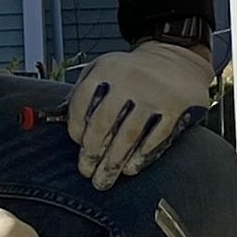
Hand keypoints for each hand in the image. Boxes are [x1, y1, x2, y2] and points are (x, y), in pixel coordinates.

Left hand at [67, 40, 212, 189]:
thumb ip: (83, 89)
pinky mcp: (175, 107)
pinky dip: (141, 156)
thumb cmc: (133, 70)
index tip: (77, 143)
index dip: (76, 127)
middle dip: (91, 152)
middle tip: (86, 170)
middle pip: (103, 123)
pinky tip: (130, 168)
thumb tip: (60, 120)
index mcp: (107, 68)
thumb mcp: (104, 67)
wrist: (176, 58)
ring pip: (128, 135)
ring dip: (113, 162)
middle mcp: (129, 79)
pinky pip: (155, 137)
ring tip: (104, 178)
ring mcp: (154, 94)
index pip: (82, 102)